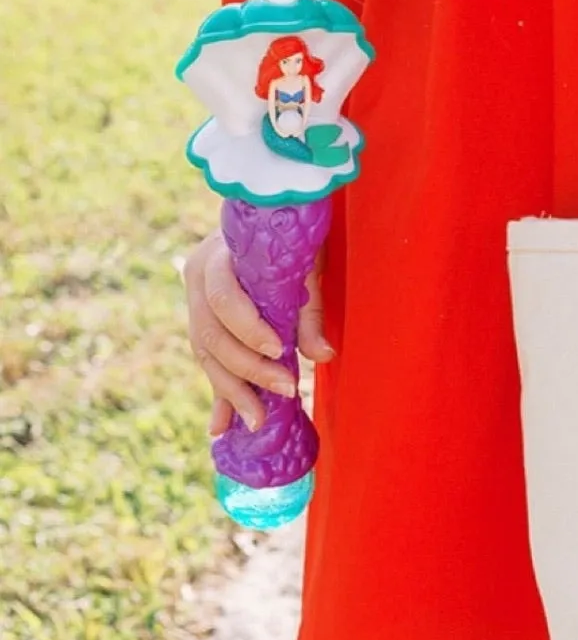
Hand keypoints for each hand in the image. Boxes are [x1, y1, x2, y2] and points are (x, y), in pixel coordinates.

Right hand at [183, 230, 333, 437]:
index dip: (248, 329)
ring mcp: (193, 300)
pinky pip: (208, 360)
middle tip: (285, 392)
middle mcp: (196, 277)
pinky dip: (219, 392)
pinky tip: (222, 426)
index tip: (279, 351)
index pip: (224, 298)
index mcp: (217, 254)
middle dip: (247, 370)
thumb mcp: (303, 260)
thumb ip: (308, 309)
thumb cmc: (288, 233)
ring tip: (256, 421)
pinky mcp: (200, 320)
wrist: (265, 213)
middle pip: (212, 335)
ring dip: (232, 391)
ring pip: (205, 354)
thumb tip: (323, 355)